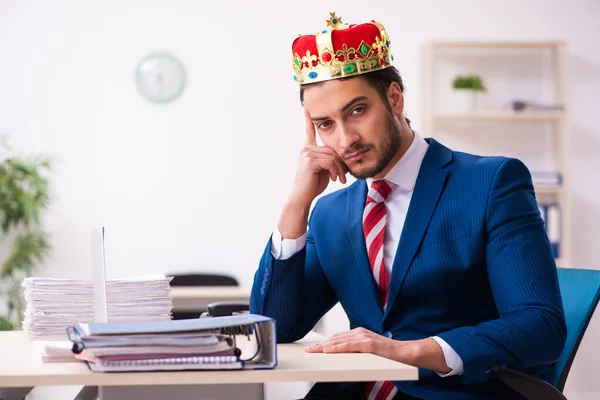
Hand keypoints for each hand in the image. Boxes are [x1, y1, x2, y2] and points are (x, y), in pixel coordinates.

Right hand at [289, 109, 347, 207]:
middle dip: (341, 164)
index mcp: (307, 149)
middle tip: (344, 177)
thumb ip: (329, 159)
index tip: (307, 108)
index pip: (309, 131)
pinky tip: (334, 179)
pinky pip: (330, 162)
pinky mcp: (309, 160)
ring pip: (332, 156)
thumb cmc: (313, 185)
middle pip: (331, 149)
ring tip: (340, 180)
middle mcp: (305, 148)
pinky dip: (335, 171)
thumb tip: (340, 155)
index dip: (309, 119)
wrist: (302, 197)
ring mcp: (306, 153)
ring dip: (340, 169)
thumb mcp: (323, 169)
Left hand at [304, 327, 451, 372]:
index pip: (337, 337)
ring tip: (314, 351)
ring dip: (325, 346)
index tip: (313, 347)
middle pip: (336, 338)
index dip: (324, 342)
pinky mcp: (369, 344)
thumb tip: (343, 355)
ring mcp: (364, 337)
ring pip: (340, 341)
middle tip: (308, 350)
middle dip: (321, 344)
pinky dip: (337, 348)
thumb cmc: (388, 353)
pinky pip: (349, 346)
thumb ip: (357, 349)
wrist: (405, 352)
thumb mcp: (368, 350)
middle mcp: (360, 332)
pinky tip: (328, 350)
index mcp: (359, 333)